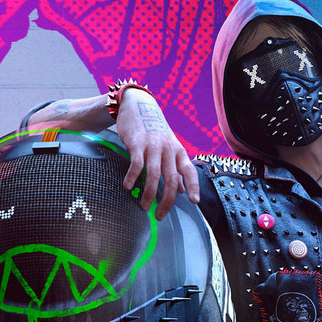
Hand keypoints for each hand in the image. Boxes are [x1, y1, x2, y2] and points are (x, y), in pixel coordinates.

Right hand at [114, 88, 199, 217]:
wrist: (139, 106)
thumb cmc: (154, 131)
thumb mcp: (169, 148)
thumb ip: (175, 169)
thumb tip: (180, 191)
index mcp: (178, 151)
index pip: (189, 171)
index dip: (193, 187)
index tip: (194, 202)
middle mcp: (168, 149)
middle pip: (171, 179)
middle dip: (166, 201)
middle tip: (159, 215)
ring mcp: (153, 146)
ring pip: (154, 175)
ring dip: (148, 194)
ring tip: (143, 207)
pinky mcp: (137, 143)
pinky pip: (136, 165)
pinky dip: (132, 178)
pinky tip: (127, 187)